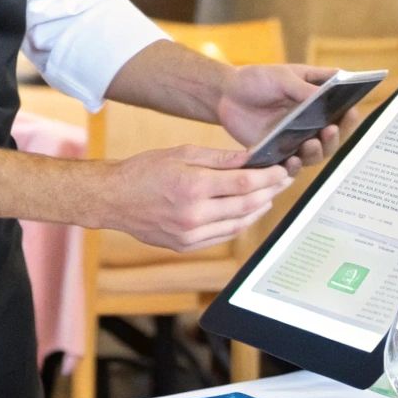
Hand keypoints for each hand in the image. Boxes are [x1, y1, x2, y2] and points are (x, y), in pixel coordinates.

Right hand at [102, 145, 290, 251]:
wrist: (114, 199)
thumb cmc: (144, 170)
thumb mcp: (180, 153)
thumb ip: (218, 158)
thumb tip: (250, 158)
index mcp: (192, 186)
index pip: (243, 182)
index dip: (267, 177)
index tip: (282, 170)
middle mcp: (193, 214)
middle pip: (245, 205)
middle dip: (269, 192)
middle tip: (284, 181)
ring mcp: (190, 234)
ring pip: (238, 224)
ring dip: (258, 210)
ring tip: (270, 196)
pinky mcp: (186, 245)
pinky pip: (222, 236)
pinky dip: (239, 224)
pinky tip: (247, 213)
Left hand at [214, 64, 352, 174]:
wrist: (226, 95)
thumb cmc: (257, 80)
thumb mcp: (282, 77)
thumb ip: (303, 88)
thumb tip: (326, 97)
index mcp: (317, 98)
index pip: (342, 108)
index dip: (349, 112)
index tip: (352, 111)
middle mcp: (311, 121)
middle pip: (333, 135)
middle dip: (336, 135)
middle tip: (330, 129)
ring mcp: (296, 138)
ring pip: (316, 153)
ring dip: (318, 150)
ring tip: (311, 143)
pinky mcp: (280, 151)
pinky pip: (292, 165)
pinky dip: (295, 165)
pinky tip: (293, 160)